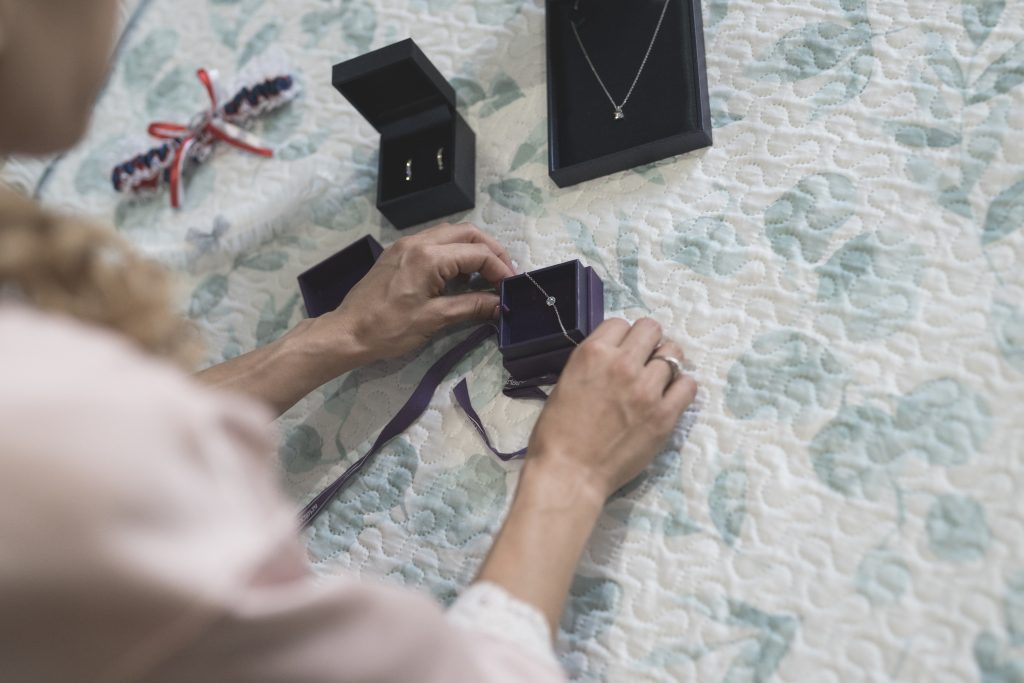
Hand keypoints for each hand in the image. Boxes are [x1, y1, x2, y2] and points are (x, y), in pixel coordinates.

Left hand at [311, 223, 514, 368]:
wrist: (347, 332)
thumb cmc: (388, 328)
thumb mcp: (434, 319)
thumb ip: (471, 307)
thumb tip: (499, 305)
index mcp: (428, 257)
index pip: (477, 253)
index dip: (500, 268)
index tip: (509, 288)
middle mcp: (418, 242)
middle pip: (467, 233)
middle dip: (491, 251)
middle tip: (504, 275)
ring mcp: (406, 245)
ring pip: (450, 234)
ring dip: (472, 250)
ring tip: (484, 276)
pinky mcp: (398, 253)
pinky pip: (434, 242)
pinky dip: (453, 253)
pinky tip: (458, 277)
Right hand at [525, 318, 697, 501]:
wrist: (570, 474)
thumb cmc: (556, 433)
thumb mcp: (566, 382)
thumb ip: (593, 363)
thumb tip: (616, 356)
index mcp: (592, 353)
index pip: (621, 323)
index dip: (622, 337)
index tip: (622, 351)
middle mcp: (623, 364)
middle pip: (652, 329)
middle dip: (648, 342)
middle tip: (643, 361)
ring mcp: (647, 389)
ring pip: (674, 354)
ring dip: (666, 363)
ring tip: (657, 380)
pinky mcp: (665, 415)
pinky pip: (688, 385)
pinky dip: (681, 387)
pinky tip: (669, 397)